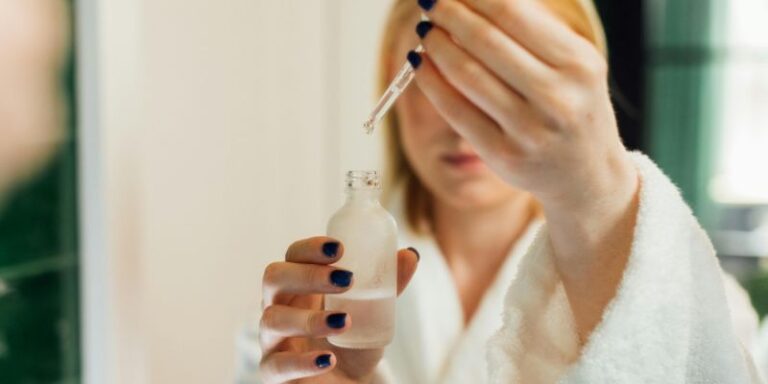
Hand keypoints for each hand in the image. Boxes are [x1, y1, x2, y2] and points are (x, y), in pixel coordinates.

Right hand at [259, 237, 418, 382]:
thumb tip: (410, 255)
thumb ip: (389, 285)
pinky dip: (301, 361)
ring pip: (272, 320)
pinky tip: (328, 359)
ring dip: (309, 318)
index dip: (310, 248)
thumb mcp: (374, 313)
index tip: (340, 248)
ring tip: (344, 321)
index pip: (293, 255)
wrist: (351, 383)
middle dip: (308, 274)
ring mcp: (272, 339)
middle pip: (274, 277)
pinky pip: (275, 365)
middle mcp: (279, 306)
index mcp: (300, 285)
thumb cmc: (354, 342)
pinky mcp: (273, 372)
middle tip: (345, 279)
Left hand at [412, 0, 636, 212]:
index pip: (513, 14)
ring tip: (425, 31)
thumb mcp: (573, 64)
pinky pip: (456, 111)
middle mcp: (557, 98)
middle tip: (429, 2)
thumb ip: (533, 30)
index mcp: (579, 64)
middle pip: (487, 42)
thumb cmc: (573, 105)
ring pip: (467, 76)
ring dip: (437, 46)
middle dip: (450, 15)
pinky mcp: (503, 155)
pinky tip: (420, 64)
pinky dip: (431, 82)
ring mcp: (529, 130)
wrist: (587, 174)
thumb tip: (475, 0)